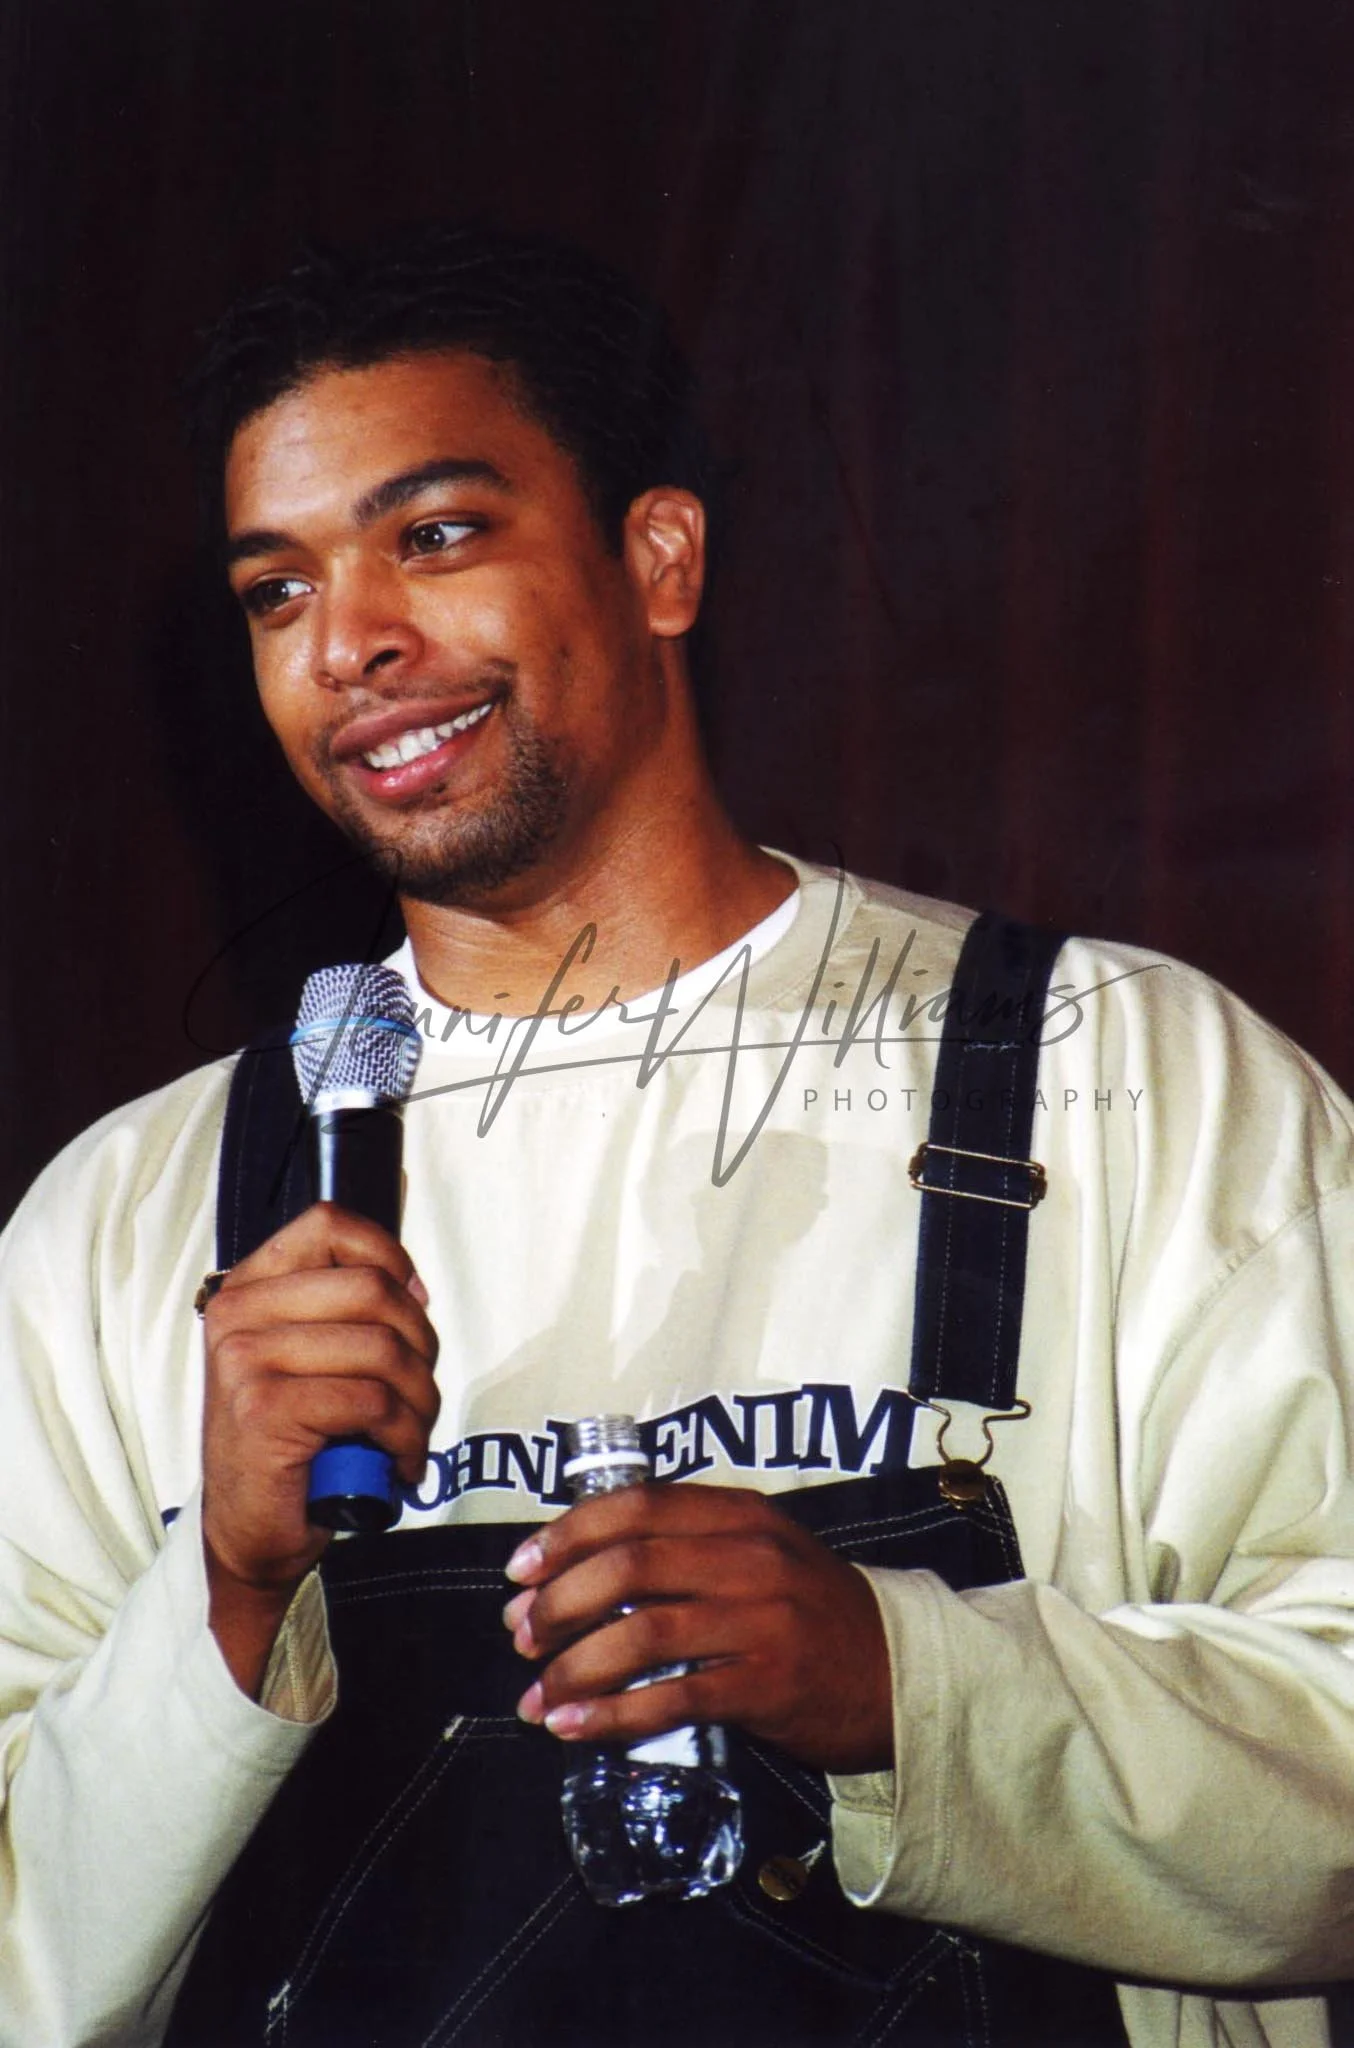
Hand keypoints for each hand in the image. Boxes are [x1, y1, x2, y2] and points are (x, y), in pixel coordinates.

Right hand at [200, 1203, 438, 1694]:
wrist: (247, 1531)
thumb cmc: (292, 1442)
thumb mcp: (310, 1357)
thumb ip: (345, 1311)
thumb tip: (414, 1286)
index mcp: (249, 1288)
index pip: (328, 1224)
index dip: (389, 1256)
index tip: (414, 1302)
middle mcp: (237, 1314)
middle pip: (371, 1290)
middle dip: (420, 1344)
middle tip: (420, 1391)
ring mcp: (244, 1360)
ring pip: (380, 1349)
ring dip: (420, 1399)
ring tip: (414, 1432)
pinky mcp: (263, 1410)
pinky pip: (372, 1402)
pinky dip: (406, 1436)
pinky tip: (401, 1463)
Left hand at [501, 1484, 892, 1773]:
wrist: (898, 1673)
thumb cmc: (808, 1613)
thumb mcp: (758, 1554)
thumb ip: (685, 1548)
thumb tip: (576, 1571)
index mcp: (741, 1514)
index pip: (636, 1506)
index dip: (567, 1534)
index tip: (519, 1569)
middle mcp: (751, 1557)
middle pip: (628, 1566)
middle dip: (558, 1603)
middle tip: (521, 1636)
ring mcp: (763, 1621)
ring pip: (642, 1633)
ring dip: (574, 1667)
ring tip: (536, 1696)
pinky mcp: (768, 1686)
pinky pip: (674, 1697)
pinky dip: (613, 1715)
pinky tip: (574, 1728)